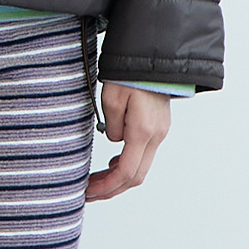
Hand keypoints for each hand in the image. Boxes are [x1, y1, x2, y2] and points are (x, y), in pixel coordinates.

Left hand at [84, 83, 170, 201]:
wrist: (153, 56)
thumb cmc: (131, 73)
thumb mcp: (111, 98)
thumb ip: (110, 126)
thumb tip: (114, 141)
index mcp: (143, 131)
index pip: (126, 173)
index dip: (107, 187)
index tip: (89, 191)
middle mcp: (156, 136)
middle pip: (135, 177)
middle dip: (111, 189)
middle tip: (89, 192)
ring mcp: (160, 132)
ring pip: (140, 168)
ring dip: (118, 179)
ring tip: (96, 182)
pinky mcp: (158, 127)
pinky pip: (143, 154)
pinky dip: (127, 165)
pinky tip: (111, 164)